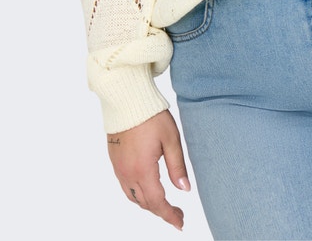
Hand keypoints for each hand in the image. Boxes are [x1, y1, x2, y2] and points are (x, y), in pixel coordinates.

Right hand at [107, 110, 190, 229]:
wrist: (127, 100)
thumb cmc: (151, 116)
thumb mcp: (171, 139)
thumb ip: (177, 166)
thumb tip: (185, 189)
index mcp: (143, 170)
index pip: (157, 202)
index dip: (169, 215)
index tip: (180, 223)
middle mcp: (127, 174)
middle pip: (145, 203)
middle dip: (161, 212)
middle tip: (177, 214)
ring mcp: (119, 169)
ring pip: (133, 197)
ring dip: (148, 204)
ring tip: (164, 205)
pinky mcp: (115, 162)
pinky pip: (126, 187)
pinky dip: (138, 194)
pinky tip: (147, 189)